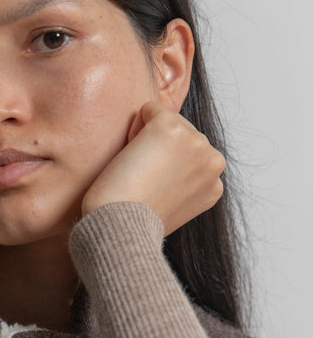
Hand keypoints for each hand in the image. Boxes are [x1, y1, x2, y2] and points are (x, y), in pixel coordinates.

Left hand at [81, 101, 224, 235]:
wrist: (121, 228)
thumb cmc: (133, 222)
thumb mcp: (172, 207)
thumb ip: (182, 184)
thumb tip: (171, 166)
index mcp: (215, 184)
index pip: (189, 155)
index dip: (165, 168)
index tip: (154, 191)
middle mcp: (213, 161)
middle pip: (181, 133)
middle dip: (158, 150)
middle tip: (144, 183)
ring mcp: (195, 142)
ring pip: (166, 120)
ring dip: (146, 140)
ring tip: (139, 173)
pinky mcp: (170, 127)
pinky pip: (148, 109)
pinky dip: (134, 128)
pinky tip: (132, 158)